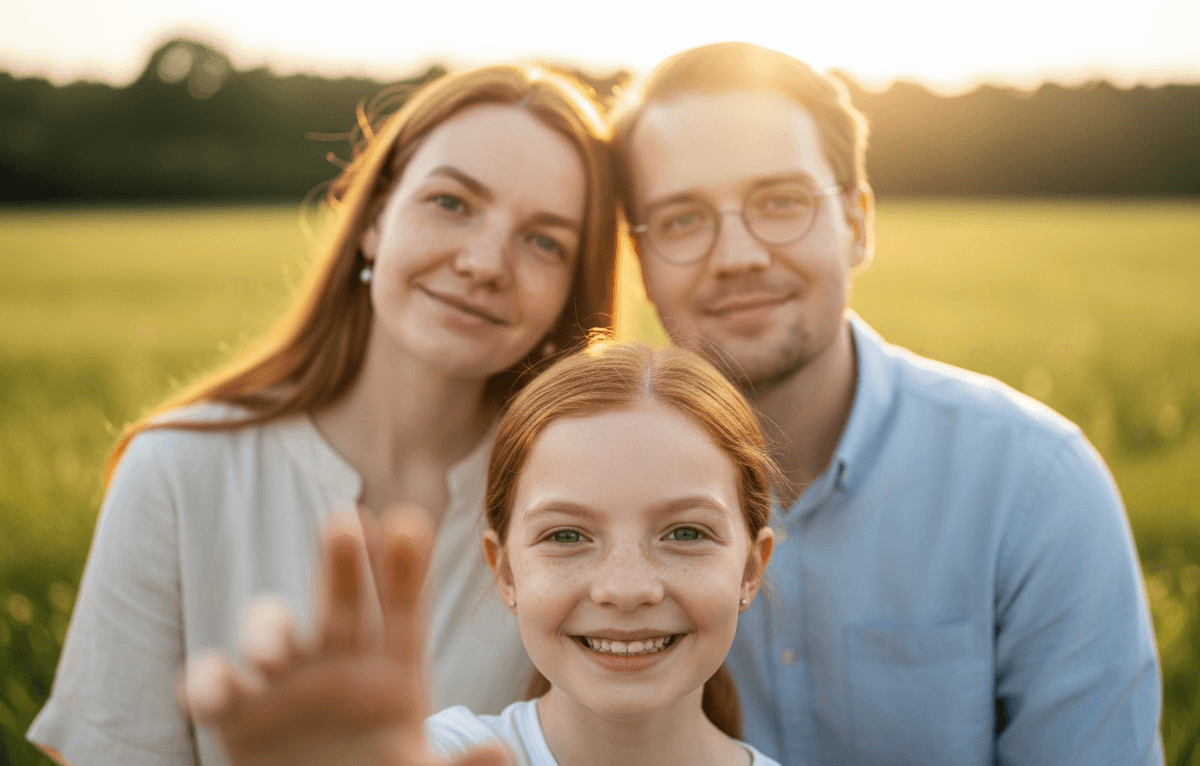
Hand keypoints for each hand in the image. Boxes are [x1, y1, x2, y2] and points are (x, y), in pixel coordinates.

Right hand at [181, 504, 509, 765]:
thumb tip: (501, 753)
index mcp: (390, 670)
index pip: (400, 610)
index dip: (405, 569)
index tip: (410, 524)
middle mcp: (336, 660)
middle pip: (339, 601)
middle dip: (342, 562)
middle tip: (345, 521)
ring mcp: (284, 680)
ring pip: (270, 630)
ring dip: (268, 628)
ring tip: (275, 652)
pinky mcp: (237, 711)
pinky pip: (213, 684)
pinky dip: (207, 683)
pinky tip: (215, 692)